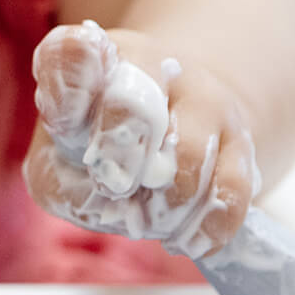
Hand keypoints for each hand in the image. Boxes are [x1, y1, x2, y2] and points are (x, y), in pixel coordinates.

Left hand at [23, 22, 259, 257]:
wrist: (168, 127)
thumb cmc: (93, 148)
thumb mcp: (54, 160)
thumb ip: (61, 182)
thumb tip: (109, 203)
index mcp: (90, 60)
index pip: (72, 53)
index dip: (69, 85)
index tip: (66, 122)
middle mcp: (149, 62)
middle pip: (133, 106)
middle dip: (119, 161)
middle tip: (112, 188)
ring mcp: (201, 96)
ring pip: (185, 158)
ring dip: (160, 206)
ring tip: (144, 219)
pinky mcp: (240, 136)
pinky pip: (231, 187)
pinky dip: (207, 224)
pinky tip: (187, 241)